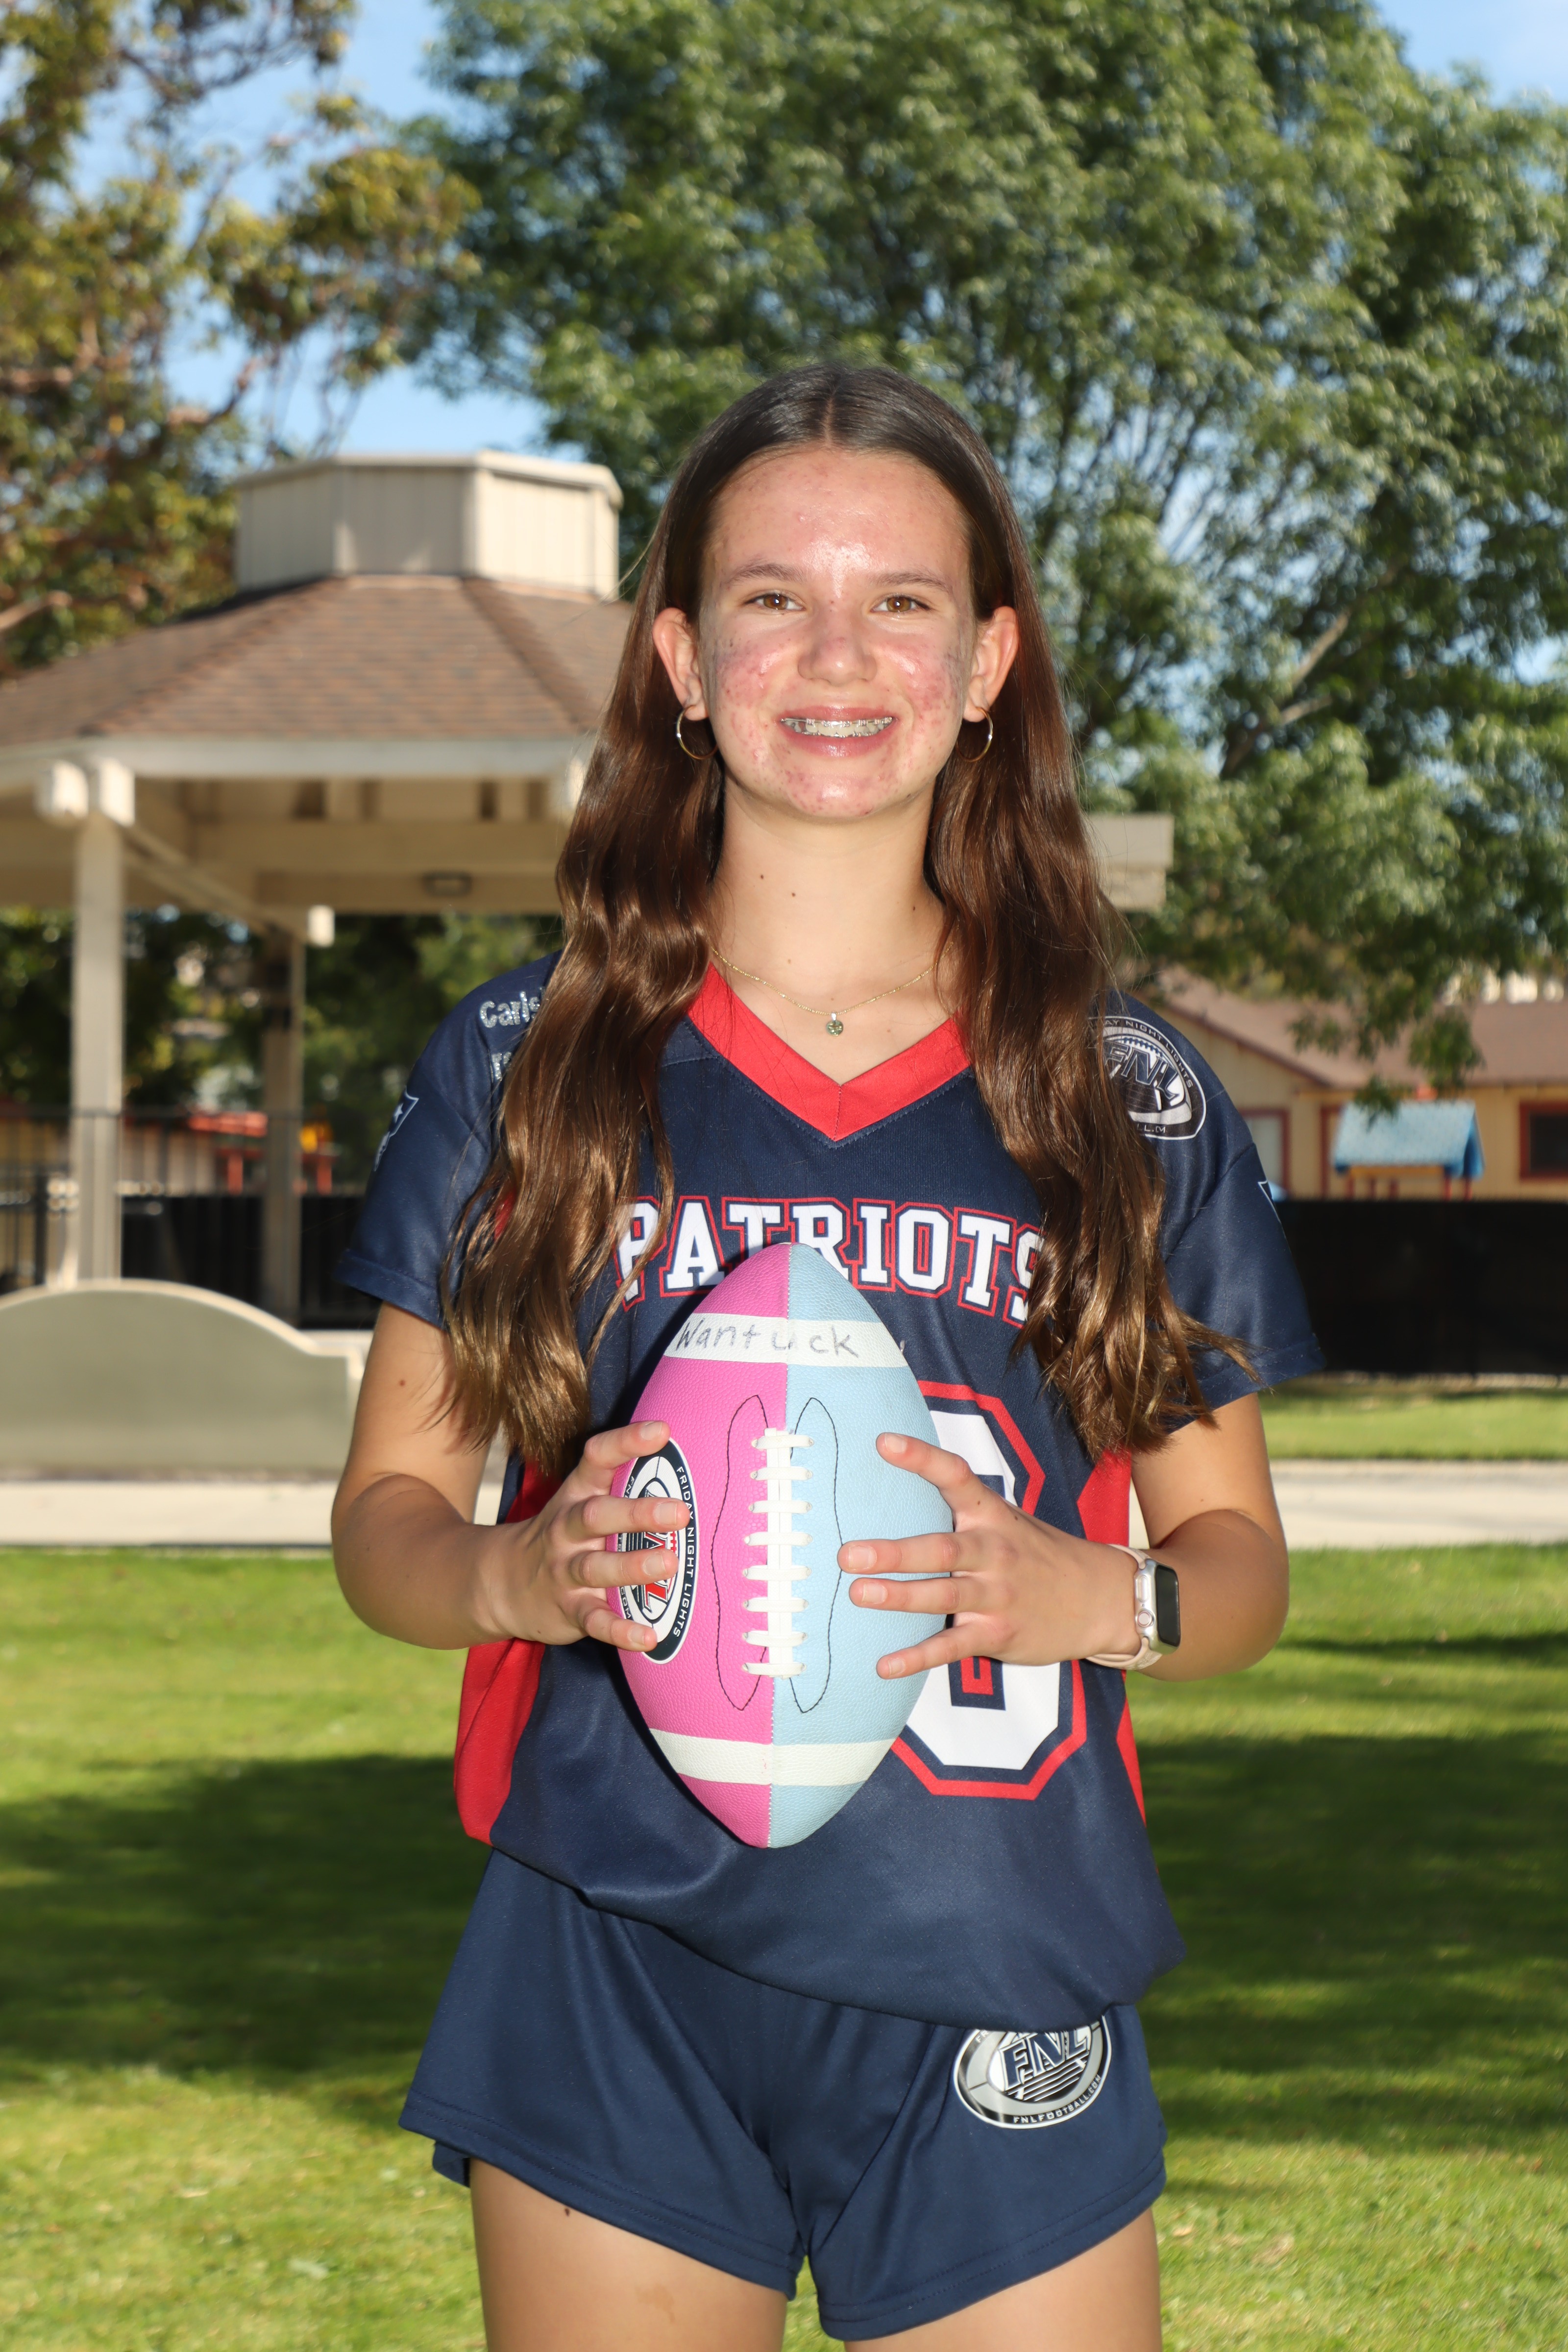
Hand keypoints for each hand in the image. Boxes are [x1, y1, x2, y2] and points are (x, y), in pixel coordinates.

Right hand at [478, 1420, 688, 1653]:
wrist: (500, 1583)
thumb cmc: (563, 1536)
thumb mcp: (579, 1502)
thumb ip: (621, 1485)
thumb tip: (688, 1464)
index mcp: (576, 1495)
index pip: (597, 1459)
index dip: (627, 1443)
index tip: (662, 1431)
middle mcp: (568, 1530)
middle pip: (597, 1515)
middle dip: (638, 1512)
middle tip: (680, 1512)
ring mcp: (565, 1571)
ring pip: (596, 1567)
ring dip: (631, 1566)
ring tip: (668, 1564)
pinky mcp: (568, 1610)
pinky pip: (594, 1621)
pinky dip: (619, 1630)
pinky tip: (647, 1636)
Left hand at [840, 1432, 1137, 1678]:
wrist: (1102, 1599)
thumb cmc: (1040, 1556)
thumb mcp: (1009, 1522)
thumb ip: (963, 1514)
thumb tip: (896, 1499)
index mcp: (992, 1516)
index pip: (955, 1478)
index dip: (921, 1458)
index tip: (882, 1442)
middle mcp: (994, 1552)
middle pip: (941, 1549)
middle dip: (895, 1553)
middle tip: (848, 1554)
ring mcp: (997, 1595)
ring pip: (944, 1596)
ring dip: (900, 1598)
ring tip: (858, 1594)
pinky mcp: (999, 1634)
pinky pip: (953, 1647)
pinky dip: (918, 1657)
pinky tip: (884, 1665)